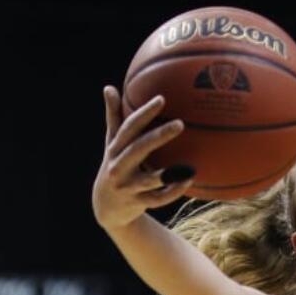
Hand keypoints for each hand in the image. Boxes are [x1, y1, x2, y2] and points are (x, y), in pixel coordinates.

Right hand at [92, 87, 194, 231]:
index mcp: (114, 149)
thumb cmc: (114, 166)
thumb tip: (108, 87)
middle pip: (139, 149)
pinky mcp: (138, 203)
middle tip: (181, 124)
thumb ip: (113, 117)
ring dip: (168, 174)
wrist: (106, 207)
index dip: (144, 114)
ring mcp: (128, 187)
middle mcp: (118, 167)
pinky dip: (173, 191)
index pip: (129, 128)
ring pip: (149, 180)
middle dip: (159, 137)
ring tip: (189, 166)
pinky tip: (189, 180)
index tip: (162, 99)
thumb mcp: (111, 143)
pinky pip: (157, 199)